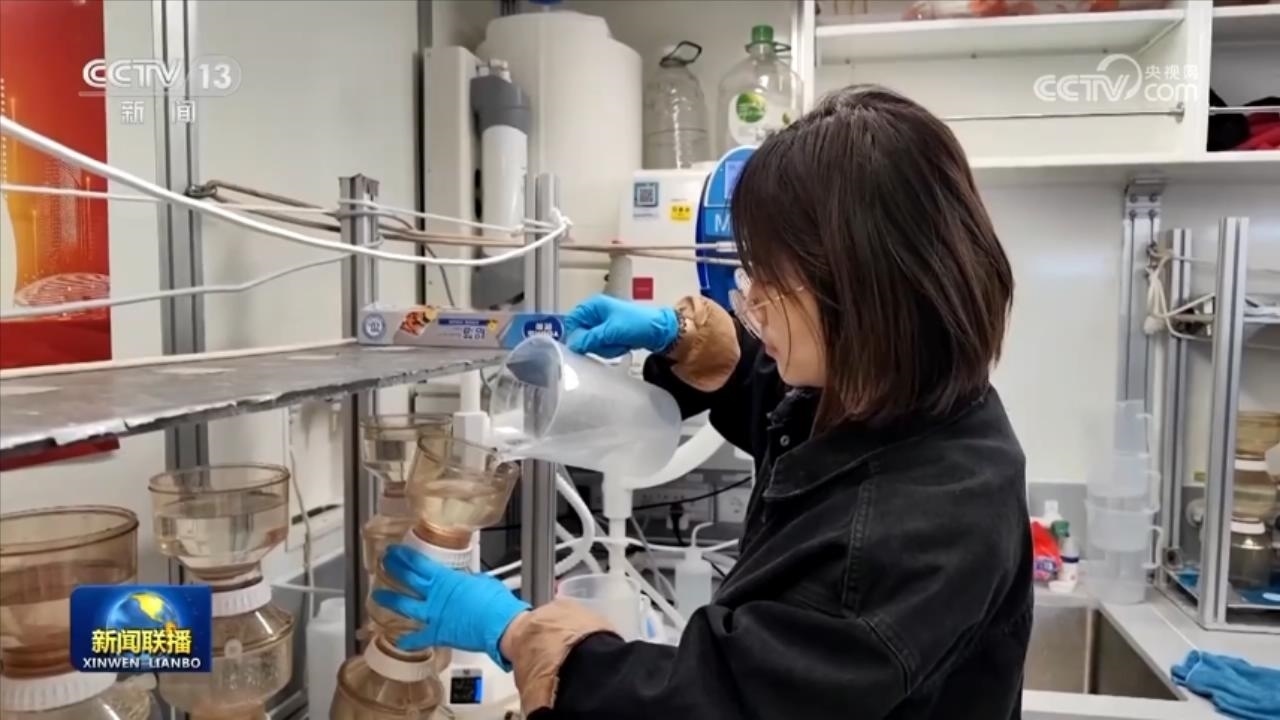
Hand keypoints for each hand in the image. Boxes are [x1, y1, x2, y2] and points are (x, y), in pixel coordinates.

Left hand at [372, 545, 529, 667]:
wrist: (500, 625)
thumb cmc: (495, 602)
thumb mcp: (482, 581)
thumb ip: (468, 580)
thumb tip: (466, 580)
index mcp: (446, 579)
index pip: (419, 564)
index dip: (404, 557)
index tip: (394, 551)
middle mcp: (435, 596)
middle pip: (408, 579)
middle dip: (394, 569)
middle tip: (384, 563)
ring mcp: (433, 615)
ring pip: (405, 606)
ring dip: (390, 600)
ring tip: (377, 596)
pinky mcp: (438, 633)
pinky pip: (419, 637)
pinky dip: (408, 640)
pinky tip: (399, 640)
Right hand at [562, 294, 678, 357]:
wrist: (660, 331)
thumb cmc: (639, 323)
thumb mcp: (611, 331)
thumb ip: (590, 338)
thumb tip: (574, 345)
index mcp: (594, 305)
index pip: (572, 320)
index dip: (574, 334)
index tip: (580, 346)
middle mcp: (597, 314)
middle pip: (582, 334)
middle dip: (595, 343)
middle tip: (608, 342)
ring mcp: (604, 325)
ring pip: (592, 343)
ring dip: (606, 347)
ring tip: (619, 342)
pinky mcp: (611, 335)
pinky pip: (603, 347)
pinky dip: (612, 349)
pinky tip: (623, 345)